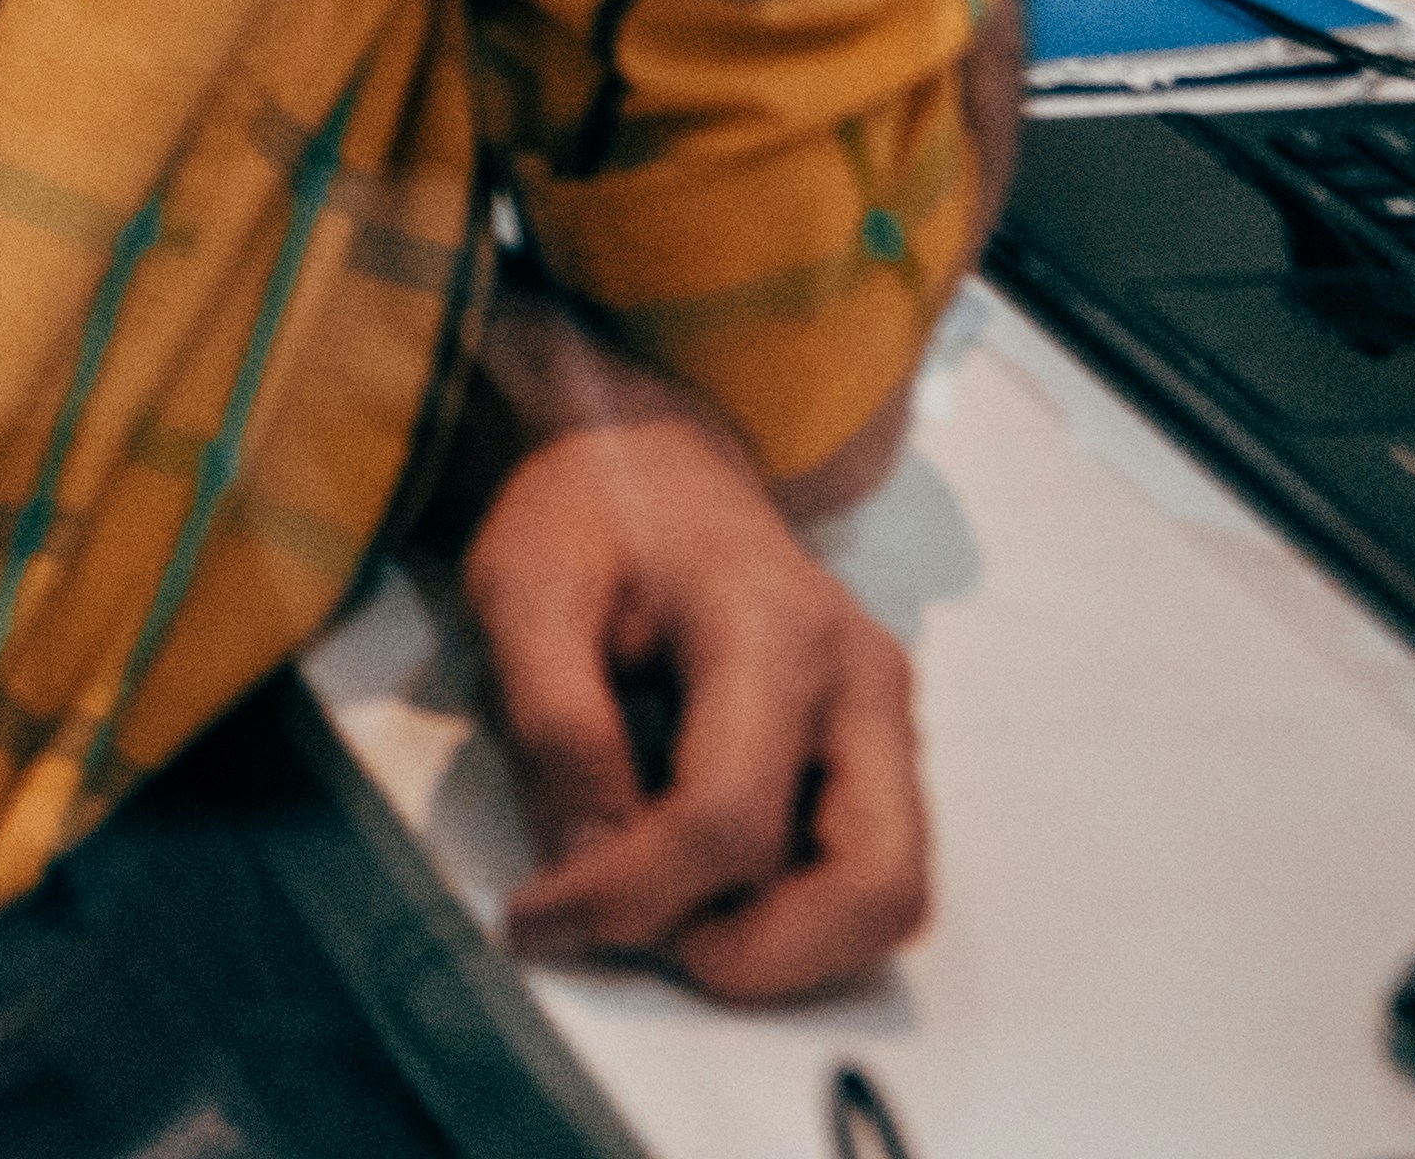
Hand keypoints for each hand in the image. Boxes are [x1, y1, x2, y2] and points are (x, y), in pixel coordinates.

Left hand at [469, 404, 929, 1001]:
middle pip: (874, 885)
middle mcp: (862, 681)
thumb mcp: (524, 588)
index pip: (729, 817)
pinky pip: (868, 872)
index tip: (538, 918)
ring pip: (890, 896)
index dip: (629, 894)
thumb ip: (555, 724)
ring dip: (784, 947)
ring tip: (665, 913)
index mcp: (775, 626)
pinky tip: (699, 883)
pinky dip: (794, 913)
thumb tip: (588, 862)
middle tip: (638, 940)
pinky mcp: (878, 753)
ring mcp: (885, 721)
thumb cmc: (588, 515)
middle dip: (755, 955)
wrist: (652, 459)